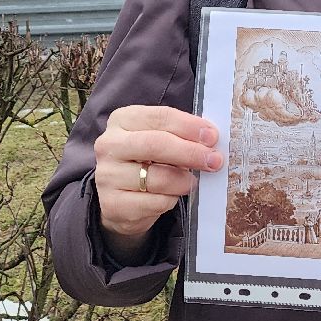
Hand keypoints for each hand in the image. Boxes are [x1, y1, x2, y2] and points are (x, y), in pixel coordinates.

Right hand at [93, 105, 223, 261]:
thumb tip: (210, 140)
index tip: (212, 136)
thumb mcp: (159, 140)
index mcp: (121, 120)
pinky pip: (155, 202)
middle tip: (214, 160)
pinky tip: (170, 197)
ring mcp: (107, 175)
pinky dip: (170, 200)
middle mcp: (108, 144)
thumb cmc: (146, 162)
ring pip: (157, 177)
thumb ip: (179, 135)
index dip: (189, 126)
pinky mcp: (112, 204)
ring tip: (190, 182)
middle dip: (191, 152)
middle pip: (156, 144)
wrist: (121, 201)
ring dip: (183, 181)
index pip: (159, 117)